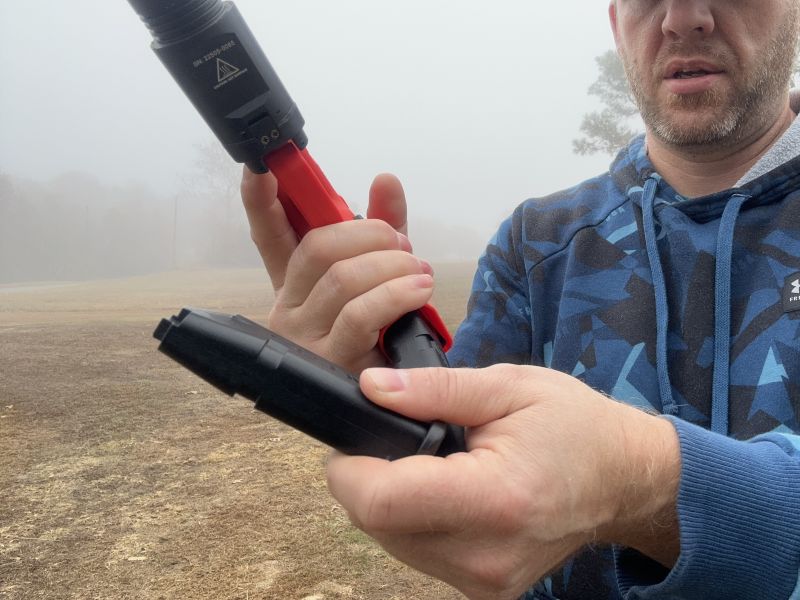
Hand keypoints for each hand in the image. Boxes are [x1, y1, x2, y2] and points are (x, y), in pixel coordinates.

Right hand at [241, 170, 433, 372]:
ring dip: (392, 265)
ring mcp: (304, 337)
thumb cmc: (387, 331)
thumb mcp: (383, 272)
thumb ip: (382, 225)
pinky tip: (420, 290)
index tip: (261, 165)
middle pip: (318, 248)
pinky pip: (361, 314)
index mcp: (295, 283)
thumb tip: (385, 179)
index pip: (268, 234)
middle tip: (402, 244)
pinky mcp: (329, 363)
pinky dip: (397, 293)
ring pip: (343, 278)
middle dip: (369, 234)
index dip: (259, 199)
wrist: (397, 401)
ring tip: (420, 271)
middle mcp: (288, 308)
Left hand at [326, 365, 680, 599]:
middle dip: (364, 481)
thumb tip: (371, 389)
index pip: (384, 502)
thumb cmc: (574, 425)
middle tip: (391, 440)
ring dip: (388, 502)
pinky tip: (439, 491)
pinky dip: (413, 522)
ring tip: (424, 463)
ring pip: (391, 544)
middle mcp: (487, 555)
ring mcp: (486, 582)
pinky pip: (418, 555)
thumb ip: (435, 389)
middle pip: (379, 527)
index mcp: (496, 498)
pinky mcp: (485, 590)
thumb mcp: (508, 387)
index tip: (349, 440)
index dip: (349, 470)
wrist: (624, 479)